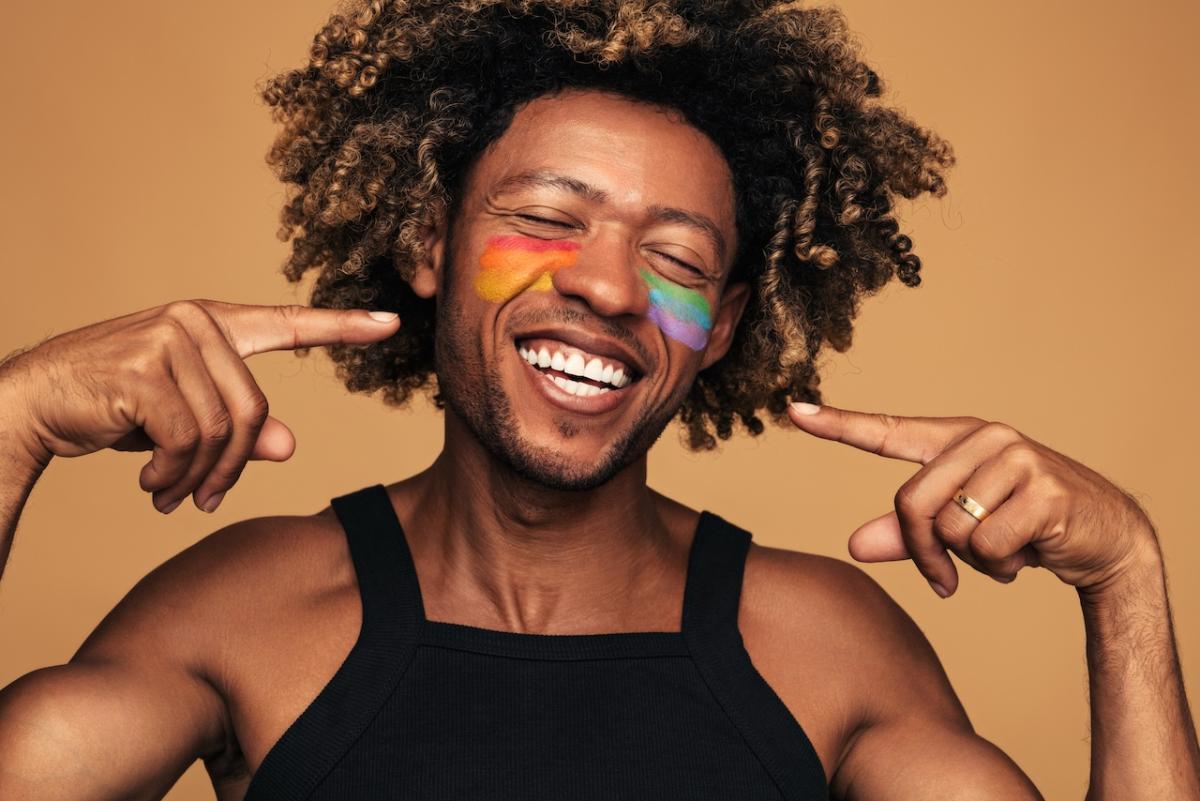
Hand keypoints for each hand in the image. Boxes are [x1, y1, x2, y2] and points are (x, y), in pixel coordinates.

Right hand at [0, 299, 399, 513]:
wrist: (30, 403)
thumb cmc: (114, 408)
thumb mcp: (185, 418)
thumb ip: (239, 428)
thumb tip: (290, 447)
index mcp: (212, 325)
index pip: (287, 323)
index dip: (343, 326)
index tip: (393, 324)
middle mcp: (194, 321)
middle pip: (254, 411)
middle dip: (231, 467)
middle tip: (203, 499)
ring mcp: (168, 338)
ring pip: (222, 430)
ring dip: (197, 478)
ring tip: (171, 495)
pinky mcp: (143, 368)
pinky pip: (187, 439)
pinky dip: (173, 475)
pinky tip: (150, 486)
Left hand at [787, 402, 1158, 596]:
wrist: (1104, 536)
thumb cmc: (1020, 525)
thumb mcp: (959, 529)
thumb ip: (907, 534)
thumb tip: (853, 546)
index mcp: (956, 440)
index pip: (887, 432)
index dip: (838, 426)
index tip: (793, 411)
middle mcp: (984, 438)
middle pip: (912, 503)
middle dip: (925, 553)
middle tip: (945, 579)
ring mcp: (1016, 459)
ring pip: (951, 530)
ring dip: (970, 562)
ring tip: (1003, 553)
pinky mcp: (1043, 490)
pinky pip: (988, 547)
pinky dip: (1001, 568)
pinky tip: (1030, 554)